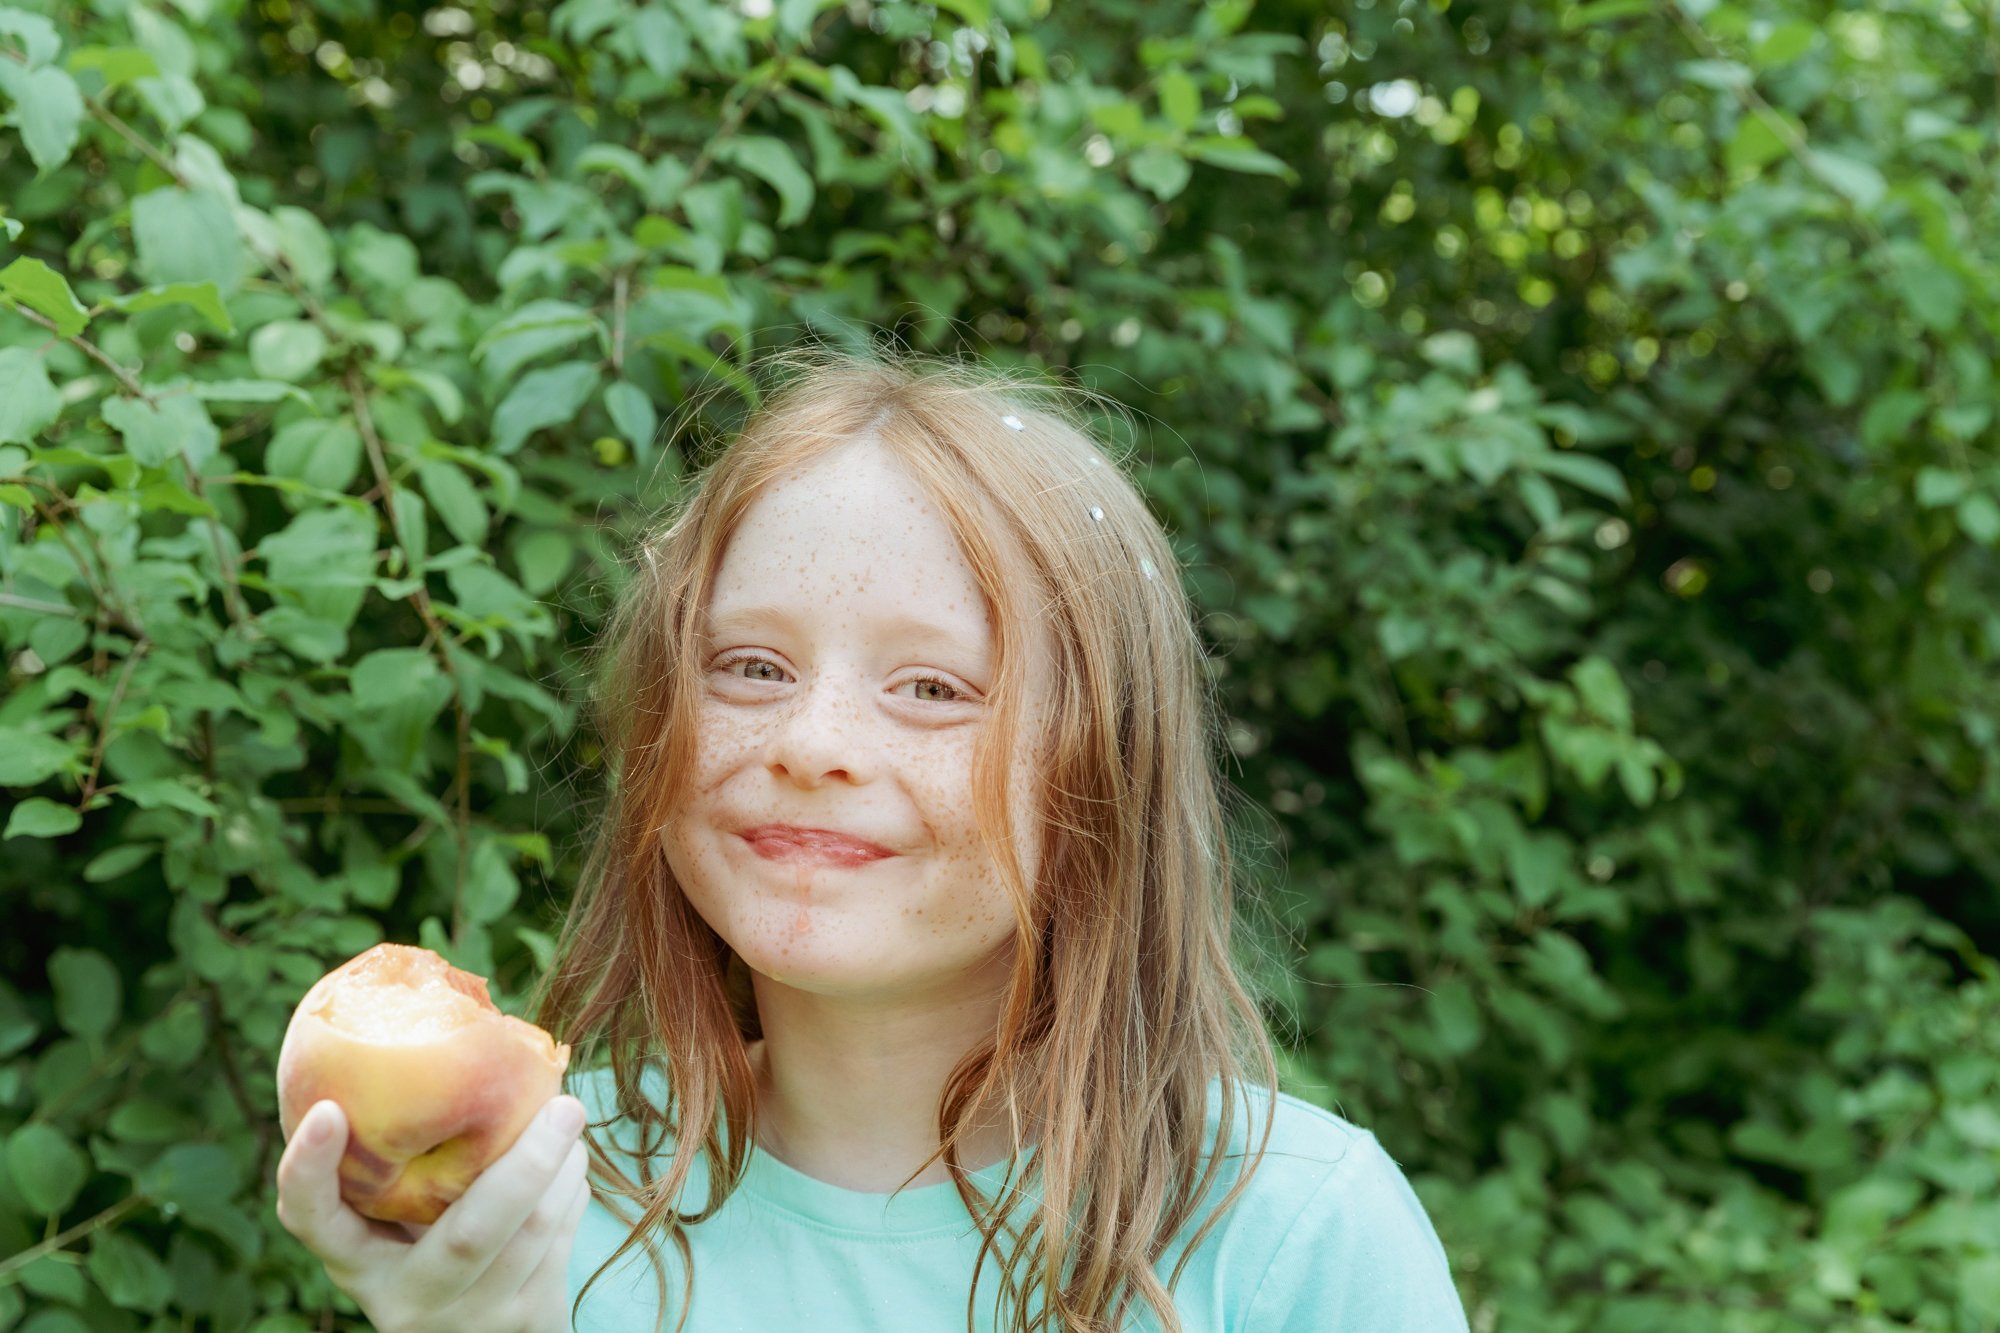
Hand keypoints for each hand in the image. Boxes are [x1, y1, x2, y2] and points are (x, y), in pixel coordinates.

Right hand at [274, 1094, 588, 1332]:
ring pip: (531, 1234)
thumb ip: (400, 1158)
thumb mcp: (398, 1219)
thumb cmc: (432, 1244)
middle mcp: (405, 1299)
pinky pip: (559, 1243)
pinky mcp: (525, 1321)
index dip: (308, 1169)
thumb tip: (443, 1030)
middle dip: (526, 1164)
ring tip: (568, 1119)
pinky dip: (571, 1191)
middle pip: (468, 1234)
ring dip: (562, 1169)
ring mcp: (470, 1317)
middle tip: (565, 1104)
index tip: (327, 1109)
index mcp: (355, 1262)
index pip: (311, 1219)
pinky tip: (568, 1164)